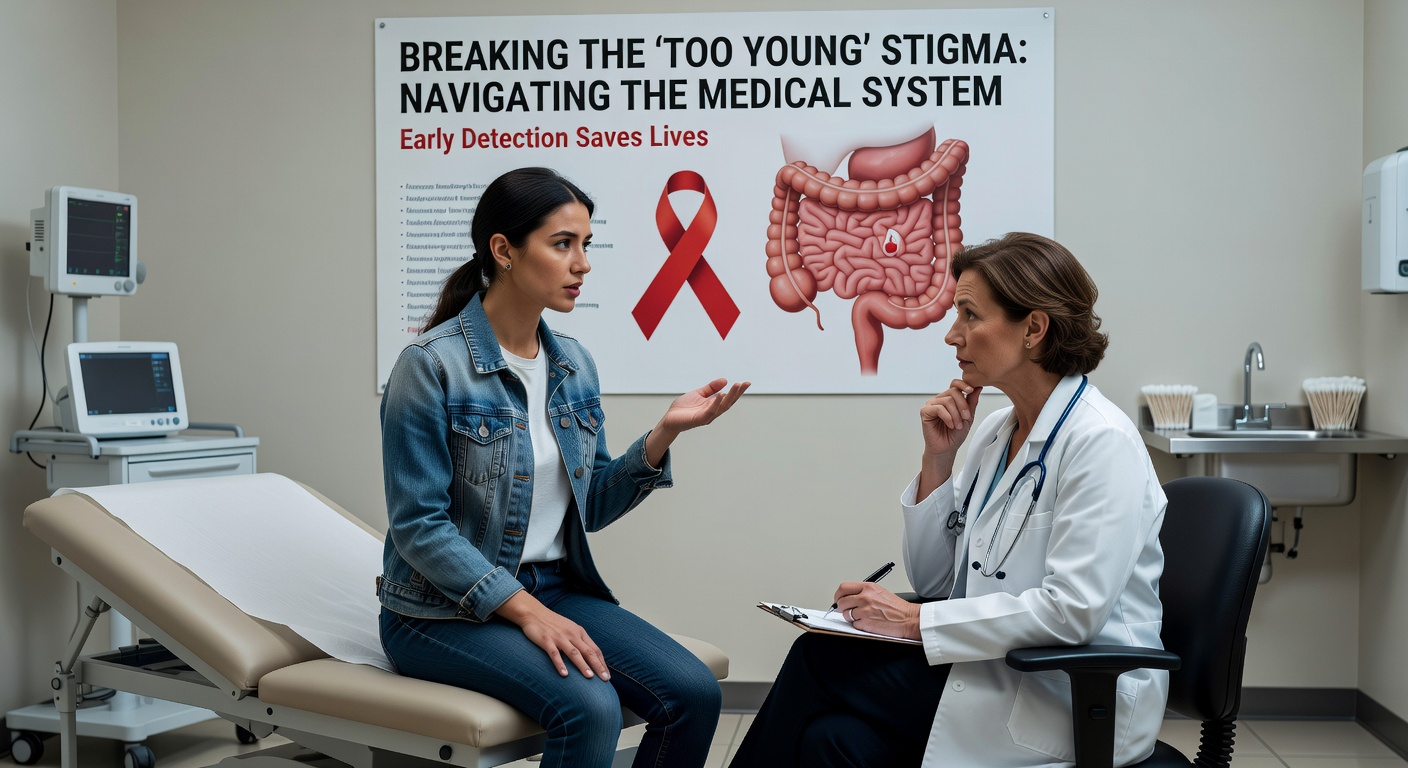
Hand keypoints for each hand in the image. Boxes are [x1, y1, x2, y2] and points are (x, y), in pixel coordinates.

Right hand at [496, 591, 609, 679]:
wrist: (533, 612)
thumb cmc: (553, 623)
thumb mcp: (569, 629)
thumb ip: (579, 640)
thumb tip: (589, 656)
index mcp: (579, 632)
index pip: (594, 649)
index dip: (602, 662)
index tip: (607, 675)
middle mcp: (571, 634)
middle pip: (588, 652)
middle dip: (597, 666)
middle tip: (605, 679)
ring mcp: (559, 637)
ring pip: (574, 653)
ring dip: (582, 665)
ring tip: (589, 677)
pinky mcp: (546, 640)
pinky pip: (554, 653)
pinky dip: (560, 664)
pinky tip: (564, 674)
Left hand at [658, 378, 750, 434]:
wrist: (669, 419)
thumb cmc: (684, 408)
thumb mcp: (699, 394)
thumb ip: (711, 388)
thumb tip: (725, 380)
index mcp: (713, 405)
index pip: (728, 398)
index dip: (738, 391)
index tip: (747, 383)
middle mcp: (713, 412)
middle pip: (728, 402)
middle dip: (737, 393)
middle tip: (745, 383)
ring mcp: (707, 416)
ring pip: (722, 407)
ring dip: (730, 397)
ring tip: (737, 386)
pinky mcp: (698, 419)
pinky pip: (709, 412)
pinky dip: (716, 404)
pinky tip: (721, 396)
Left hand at [833, 582, 920, 640]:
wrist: (909, 619)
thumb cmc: (897, 608)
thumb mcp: (879, 592)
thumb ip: (863, 592)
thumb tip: (848, 597)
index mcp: (868, 587)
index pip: (843, 588)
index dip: (838, 595)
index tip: (838, 599)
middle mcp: (865, 597)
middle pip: (841, 602)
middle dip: (841, 608)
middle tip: (846, 610)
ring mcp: (865, 610)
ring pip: (846, 614)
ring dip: (850, 617)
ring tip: (861, 617)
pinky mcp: (866, 623)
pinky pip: (854, 624)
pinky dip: (858, 625)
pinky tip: (868, 623)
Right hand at [915, 380, 981, 498]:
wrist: (946, 449)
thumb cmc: (955, 435)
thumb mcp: (968, 417)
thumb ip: (972, 402)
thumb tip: (978, 388)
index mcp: (950, 398)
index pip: (955, 384)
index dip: (963, 384)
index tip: (971, 390)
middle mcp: (940, 399)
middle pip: (953, 392)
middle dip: (963, 405)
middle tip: (966, 418)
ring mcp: (932, 404)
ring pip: (947, 401)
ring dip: (956, 414)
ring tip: (958, 425)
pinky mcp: (925, 412)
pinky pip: (938, 408)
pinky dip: (947, 417)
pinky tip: (950, 425)